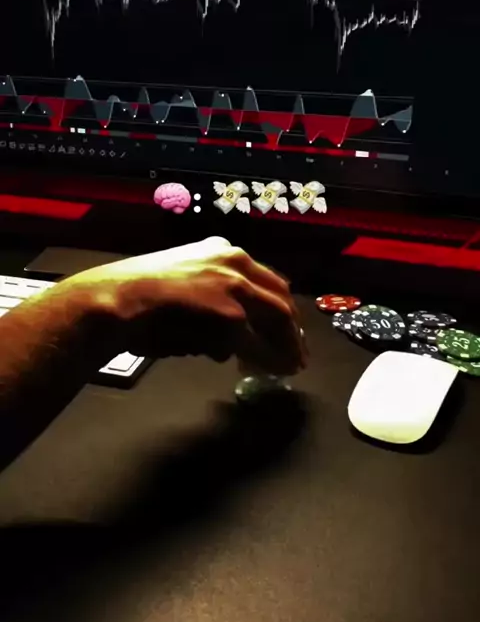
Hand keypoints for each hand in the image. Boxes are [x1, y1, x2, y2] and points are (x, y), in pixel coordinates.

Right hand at [72, 237, 307, 375]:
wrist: (115, 301)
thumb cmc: (134, 296)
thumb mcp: (179, 283)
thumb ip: (209, 302)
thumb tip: (228, 342)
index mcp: (221, 249)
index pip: (265, 279)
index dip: (279, 307)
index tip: (285, 328)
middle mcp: (234, 261)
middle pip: (280, 296)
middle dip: (292, 328)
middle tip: (296, 352)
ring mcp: (235, 287)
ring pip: (278, 319)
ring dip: (286, 346)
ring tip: (289, 367)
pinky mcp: (231, 316)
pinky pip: (258, 346)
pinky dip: (268, 361)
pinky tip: (270, 372)